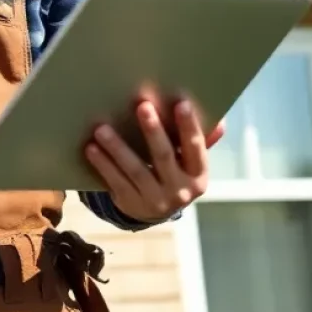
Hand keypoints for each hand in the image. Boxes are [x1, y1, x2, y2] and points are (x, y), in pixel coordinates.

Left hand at [85, 99, 223, 223]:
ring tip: (102, 128)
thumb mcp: (189, 161)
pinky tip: (91, 148)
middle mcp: (180, 190)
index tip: (181, 103)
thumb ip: (200, 141)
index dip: (189, 127)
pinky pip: (116, 182)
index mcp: (198, 174)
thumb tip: (220, 123)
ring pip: (136, 171)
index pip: (196, 148)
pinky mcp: (132, 205)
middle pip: (164, 157)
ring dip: (118, 148)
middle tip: (141, 105)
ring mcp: (155, 200)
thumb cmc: (174, 171)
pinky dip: (103, 165)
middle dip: (153, 131)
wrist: (155, 209)